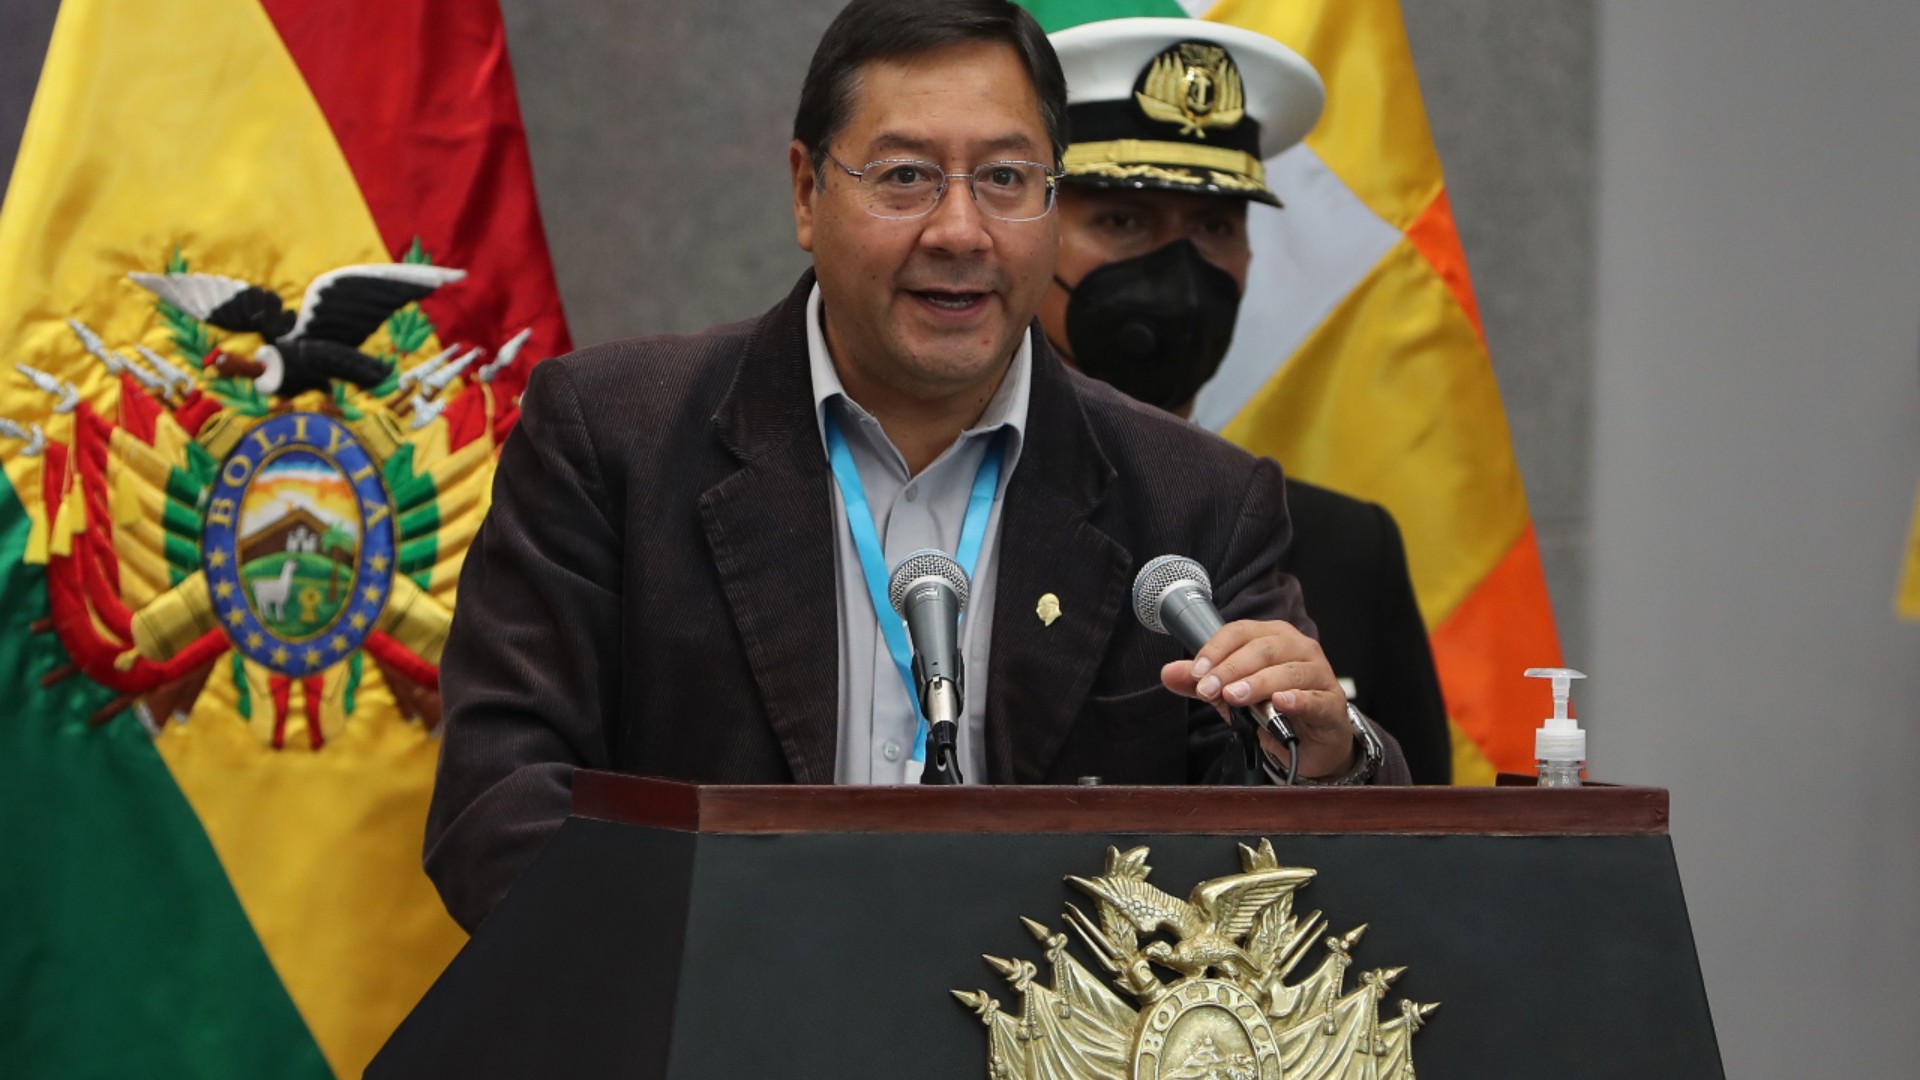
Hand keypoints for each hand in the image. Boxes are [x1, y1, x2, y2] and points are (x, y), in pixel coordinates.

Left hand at [1160, 619, 1354, 778]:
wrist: (1312, 741)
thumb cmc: (1274, 708)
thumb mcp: (1231, 694)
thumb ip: (1200, 683)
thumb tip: (1169, 673)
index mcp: (1272, 636)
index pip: (1240, 632)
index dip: (1216, 650)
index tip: (1197, 673)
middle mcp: (1298, 648)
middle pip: (1263, 649)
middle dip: (1231, 669)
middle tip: (1208, 689)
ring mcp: (1318, 673)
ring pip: (1287, 672)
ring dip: (1258, 683)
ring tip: (1234, 696)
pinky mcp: (1331, 703)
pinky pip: (1314, 698)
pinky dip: (1297, 699)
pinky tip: (1281, 702)